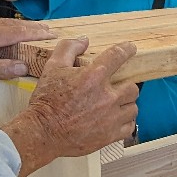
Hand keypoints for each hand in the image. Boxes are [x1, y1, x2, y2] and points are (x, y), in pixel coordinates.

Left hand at [0, 18, 54, 86]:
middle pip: (13, 25)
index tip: (50, 34)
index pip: (18, 32)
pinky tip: (9, 31)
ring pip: (3, 23)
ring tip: (33, 30)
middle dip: (32, 27)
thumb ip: (1, 69)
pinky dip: (7, 26)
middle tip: (48, 30)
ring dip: (20, 26)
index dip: (36, 33)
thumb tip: (23, 66)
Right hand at [2, 38, 138, 176]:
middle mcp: (106, 97)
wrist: (43, 132)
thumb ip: (69, 48)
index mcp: (93, 77)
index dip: (126, 49)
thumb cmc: (47, 102)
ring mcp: (110, 118)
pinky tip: (115, 119)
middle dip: (125, 85)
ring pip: (133, 107)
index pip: (117, 56)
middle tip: (116, 88)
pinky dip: (125, 122)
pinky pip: (129, 126)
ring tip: (115, 104)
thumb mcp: (52, 67)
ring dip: (126, 104)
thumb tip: (83, 40)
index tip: (130, 48)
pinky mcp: (110, 135)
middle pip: (132, 87)